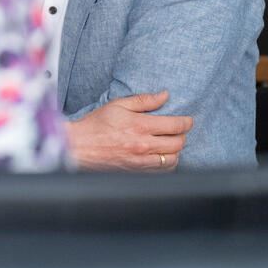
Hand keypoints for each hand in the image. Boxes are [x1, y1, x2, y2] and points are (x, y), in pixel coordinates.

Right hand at [65, 91, 192, 171]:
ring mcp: (141, 161)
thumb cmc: (96, 124)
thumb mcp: (118, 105)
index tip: (188, 120)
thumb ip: (143, 100)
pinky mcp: (137, 172)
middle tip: (178, 131)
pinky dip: (167, 163)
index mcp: (140, 126)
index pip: (175, 125)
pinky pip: (163, 171)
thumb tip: (164, 95)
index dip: (186, 122)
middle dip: (182, 135)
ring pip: (173, 159)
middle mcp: (144, 145)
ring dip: (176, 150)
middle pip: (178, 143)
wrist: (80, 146)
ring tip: (171, 144)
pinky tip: (162, 156)